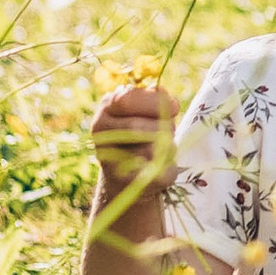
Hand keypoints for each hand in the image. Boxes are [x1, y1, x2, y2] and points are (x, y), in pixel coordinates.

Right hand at [91, 82, 174, 213]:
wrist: (128, 174)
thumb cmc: (143, 133)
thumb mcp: (148, 110)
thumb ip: (155, 98)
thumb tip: (161, 92)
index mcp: (107, 107)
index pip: (126, 100)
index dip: (155, 102)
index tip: (175, 107)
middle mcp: (100, 130)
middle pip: (136, 128)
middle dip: (163, 128)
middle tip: (170, 131)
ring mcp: (107, 158)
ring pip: (149, 151)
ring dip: (167, 148)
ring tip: (162, 148)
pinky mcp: (123, 183)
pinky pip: (157, 173)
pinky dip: (168, 168)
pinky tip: (160, 166)